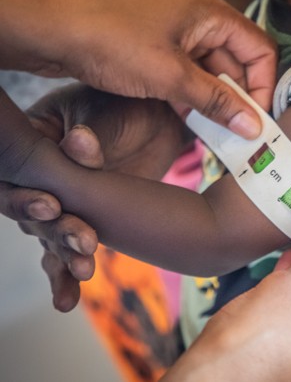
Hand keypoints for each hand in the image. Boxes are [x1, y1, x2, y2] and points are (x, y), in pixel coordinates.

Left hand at [1, 0, 276, 137]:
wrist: (48, 28)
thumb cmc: (108, 37)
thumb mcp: (170, 75)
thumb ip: (216, 102)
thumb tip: (253, 125)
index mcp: (210, 14)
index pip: (258, 50)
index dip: (262, 86)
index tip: (256, 119)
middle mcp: (197, 21)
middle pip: (235, 64)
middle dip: (238, 101)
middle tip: (237, 137)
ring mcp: (175, 35)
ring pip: (210, 74)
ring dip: (214, 104)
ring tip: (217, 136)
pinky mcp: (156, 50)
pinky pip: (186, 76)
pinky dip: (191, 98)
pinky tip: (191, 122)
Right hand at [1, 84, 188, 310]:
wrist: (161, 120)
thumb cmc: (132, 103)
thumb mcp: (110, 111)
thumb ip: (92, 133)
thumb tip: (78, 147)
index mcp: (34, 137)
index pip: (14, 172)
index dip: (26, 193)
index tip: (51, 206)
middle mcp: (40, 172)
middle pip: (30, 210)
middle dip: (54, 229)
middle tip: (83, 239)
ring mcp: (63, 197)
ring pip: (50, 233)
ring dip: (64, 254)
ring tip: (84, 270)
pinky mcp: (87, 216)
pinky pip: (68, 248)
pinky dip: (67, 272)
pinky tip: (66, 301)